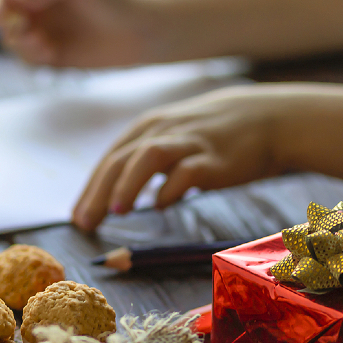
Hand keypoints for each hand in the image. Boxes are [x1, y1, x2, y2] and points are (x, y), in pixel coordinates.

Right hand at [0, 0, 162, 67]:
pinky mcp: (46, 54)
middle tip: (15, 24)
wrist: (137, 34)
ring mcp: (38, 29)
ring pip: (6, 36)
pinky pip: (23, 57)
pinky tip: (50, 52)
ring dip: (16, 40)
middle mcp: (34, 3)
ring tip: (41, 42)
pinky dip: (29, 55)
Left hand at [72, 85, 286, 230]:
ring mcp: (188, 143)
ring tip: (116, 210)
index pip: (110, 159)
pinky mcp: (213, 158)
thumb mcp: (173, 137)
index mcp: (148, 128)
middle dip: (99, 193)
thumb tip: (112, 193)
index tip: (78, 217)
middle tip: (85, 223)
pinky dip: (170, 189)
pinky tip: (161, 205)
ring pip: (148, 157)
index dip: (90, 188)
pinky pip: (186, 172)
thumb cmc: (212, 135)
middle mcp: (163, 131)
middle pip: (121, 160)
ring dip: (128, 184)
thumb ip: (144, 159)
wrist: (264, 120)